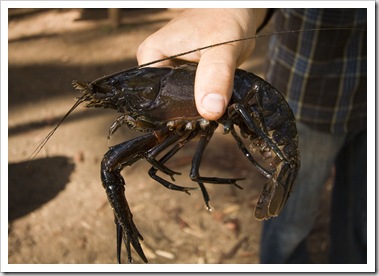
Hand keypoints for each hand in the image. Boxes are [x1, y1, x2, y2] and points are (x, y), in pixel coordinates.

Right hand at [137, 9, 266, 119]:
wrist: (236, 11)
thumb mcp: (222, 48)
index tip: (196, 118)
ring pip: (178, 100)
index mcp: (151, 56)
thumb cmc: (225, 21)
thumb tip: (210, 110)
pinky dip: (201, 101)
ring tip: (212, 110)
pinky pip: (188, 95)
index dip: (174, 112)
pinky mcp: (181, 75)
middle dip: (186, 112)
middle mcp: (155, 65)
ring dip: (195, 108)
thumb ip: (216, 76)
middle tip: (208, 115)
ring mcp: (168, 70)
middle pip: (165, 100)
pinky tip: (212, 104)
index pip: (153, 96)